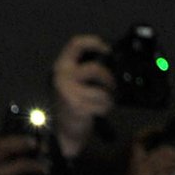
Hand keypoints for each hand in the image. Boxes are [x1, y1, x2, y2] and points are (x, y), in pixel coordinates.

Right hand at [50, 33, 115, 156]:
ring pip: (102, 90)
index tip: (107, 49)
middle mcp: (63, 76)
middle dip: (109, 79)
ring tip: (104, 103)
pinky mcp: (77, 107)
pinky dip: (106, 108)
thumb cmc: (72, 106)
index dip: (93, 42)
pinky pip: (102, 104)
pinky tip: (99, 112)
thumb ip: (85, 72)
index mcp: (62, 67)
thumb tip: (108, 61)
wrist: (63, 132)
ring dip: (109, 98)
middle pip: (95, 69)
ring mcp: (69, 92)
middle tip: (112, 87)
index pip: (76, 44)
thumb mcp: (73, 84)